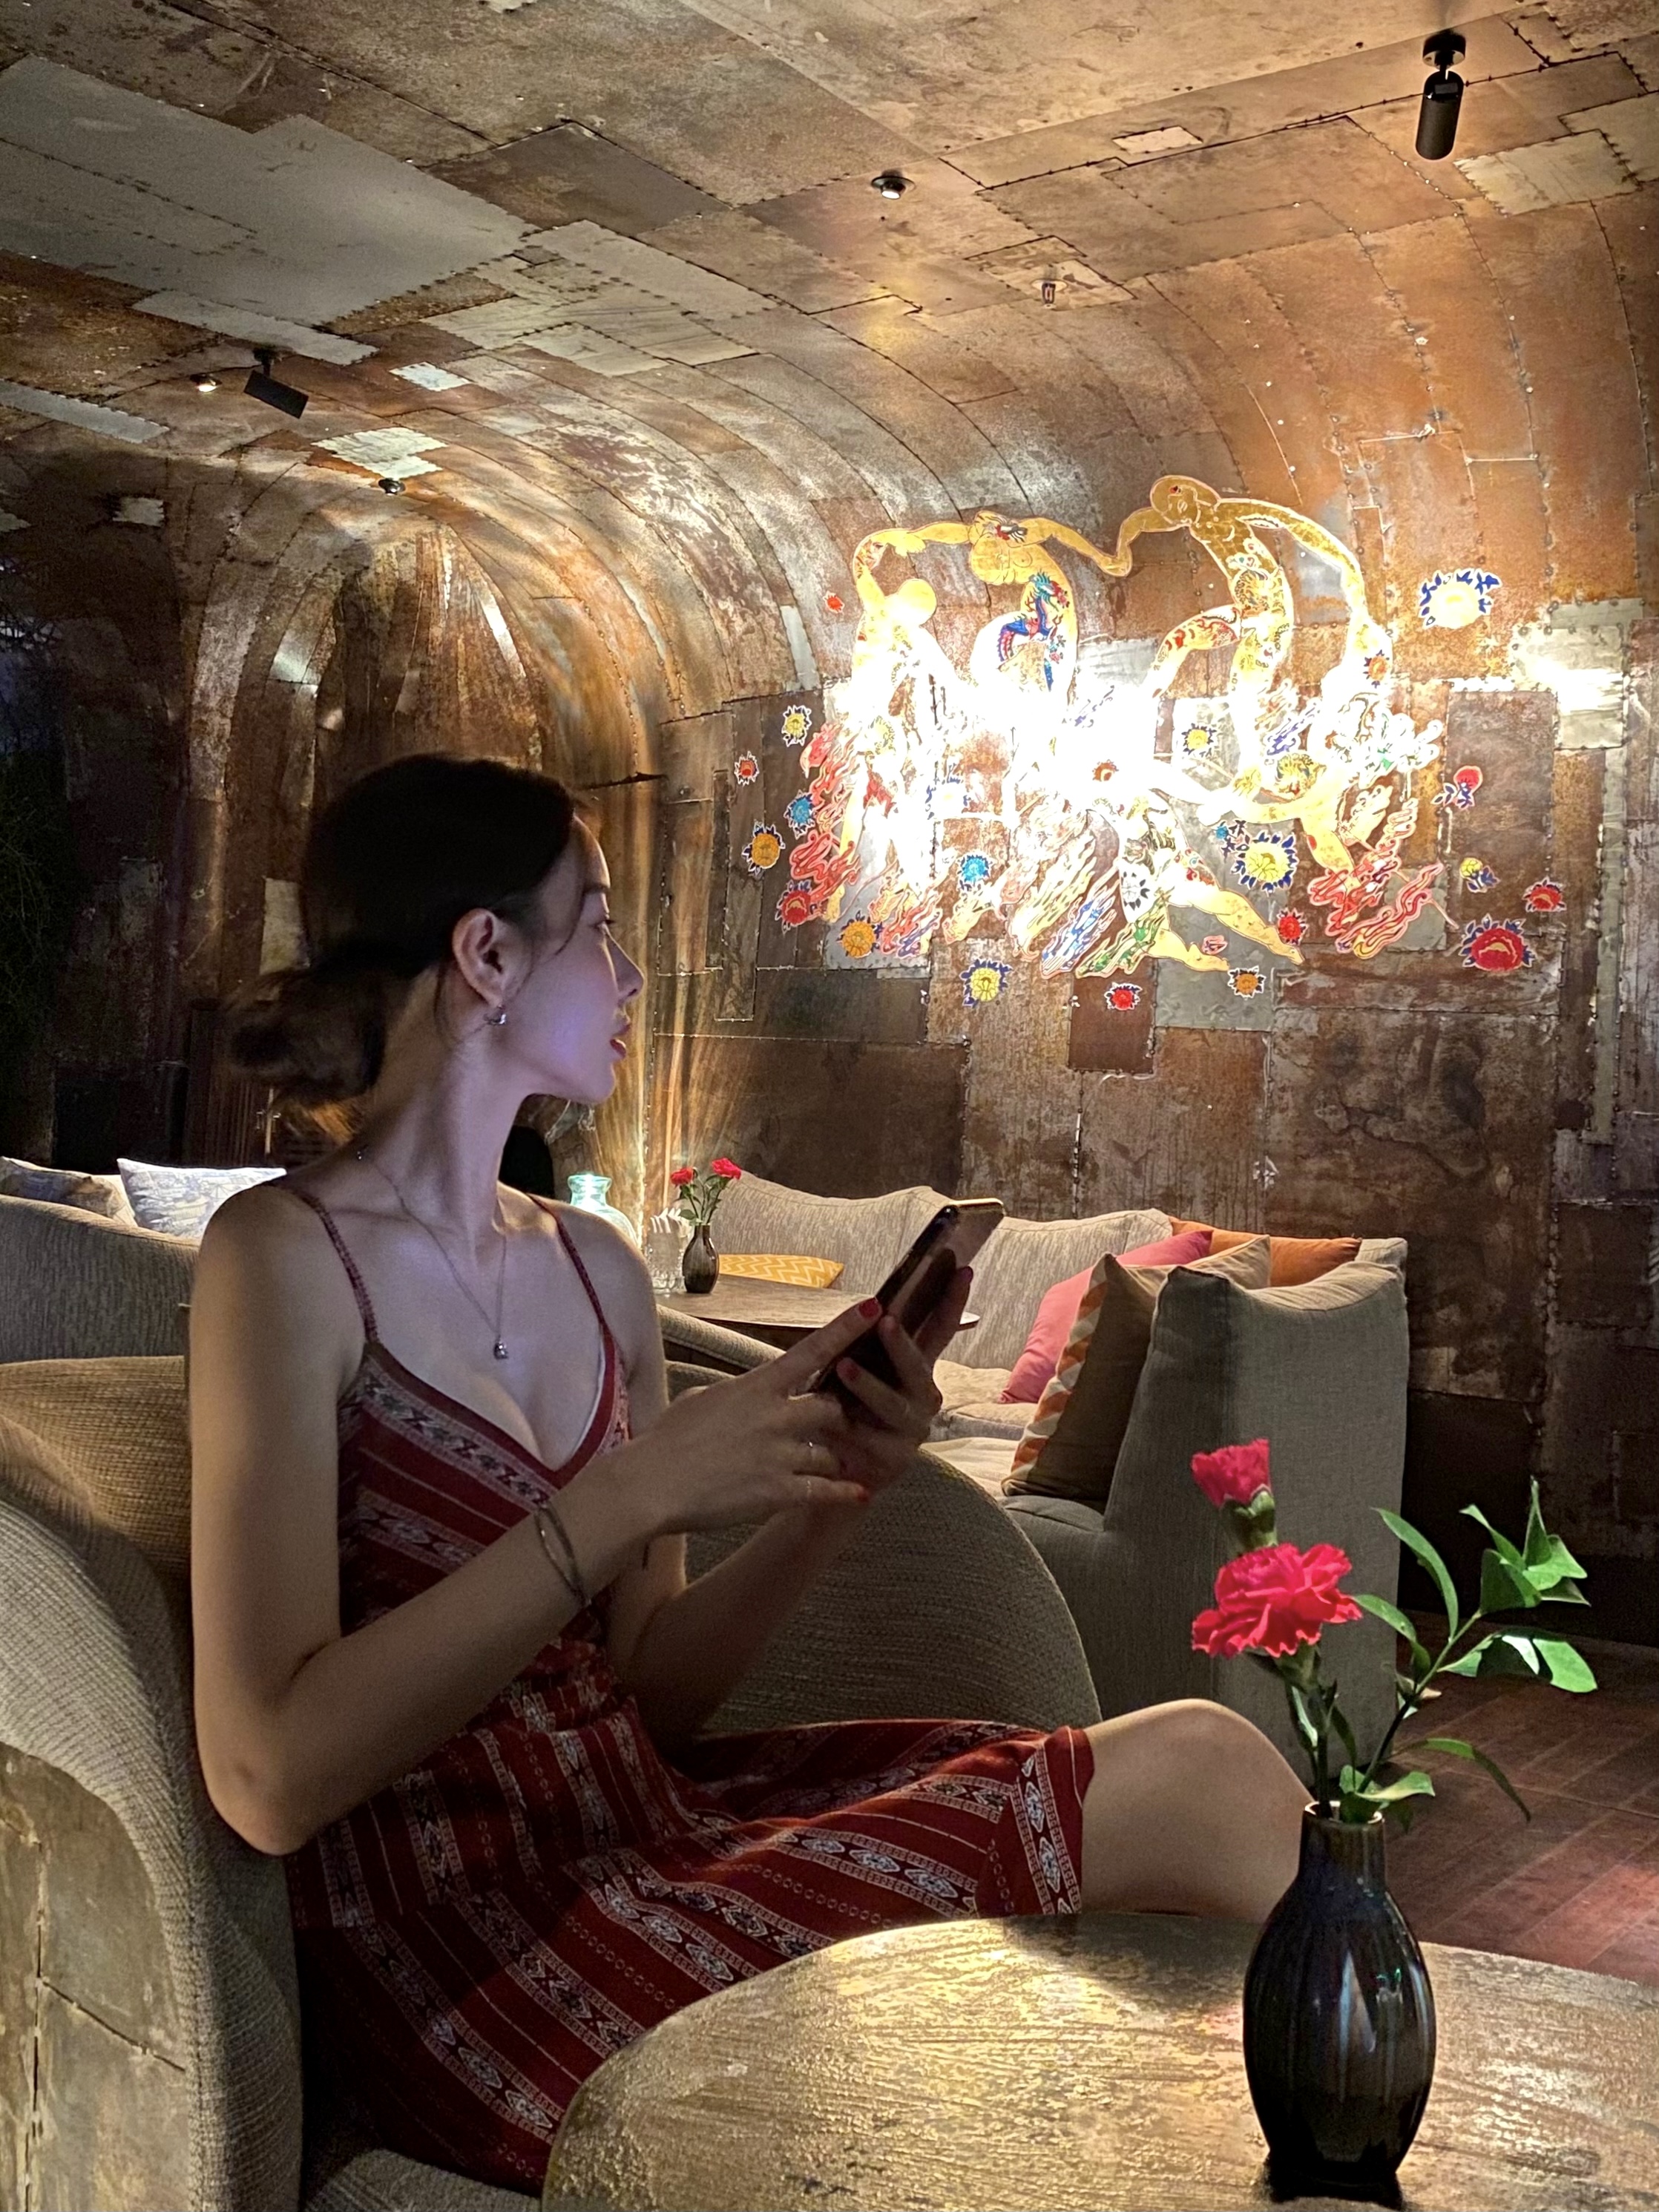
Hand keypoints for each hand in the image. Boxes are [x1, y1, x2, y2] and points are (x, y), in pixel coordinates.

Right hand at [622, 1305, 881, 1535]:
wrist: (651, 1484)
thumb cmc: (667, 1440)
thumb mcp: (702, 1400)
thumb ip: (737, 1393)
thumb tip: (747, 1392)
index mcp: (756, 1387)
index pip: (811, 1350)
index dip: (846, 1327)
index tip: (874, 1305)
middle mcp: (775, 1416)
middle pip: (831, 1407)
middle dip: (835, 1417)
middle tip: (832, 1426)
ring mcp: (779, 1455)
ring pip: (830, 1453)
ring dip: (831, 1459)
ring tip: (830, 1468)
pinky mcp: (778, 1492)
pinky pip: (825, 1491)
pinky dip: (845, 1493)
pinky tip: (859, 1494)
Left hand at [820, 1266, 969, 1493]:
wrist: (836, 1473)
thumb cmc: (847, 1410)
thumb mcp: (855, 1373)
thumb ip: (866, 1344)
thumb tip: (867, 1301)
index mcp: (916, 1371)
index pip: (938, 1330)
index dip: (951, 1302)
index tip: (962, 1270)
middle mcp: (922, 1399)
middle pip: (919, 1368)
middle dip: (902, 1345)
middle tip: (886, 1320)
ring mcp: (911, 1431)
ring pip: (894, 1405)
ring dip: (870, 1385)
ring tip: (846, 1367)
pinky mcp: (893, 1461)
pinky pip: (872, 1440)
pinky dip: (853, 1428)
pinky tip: (834, 1423)